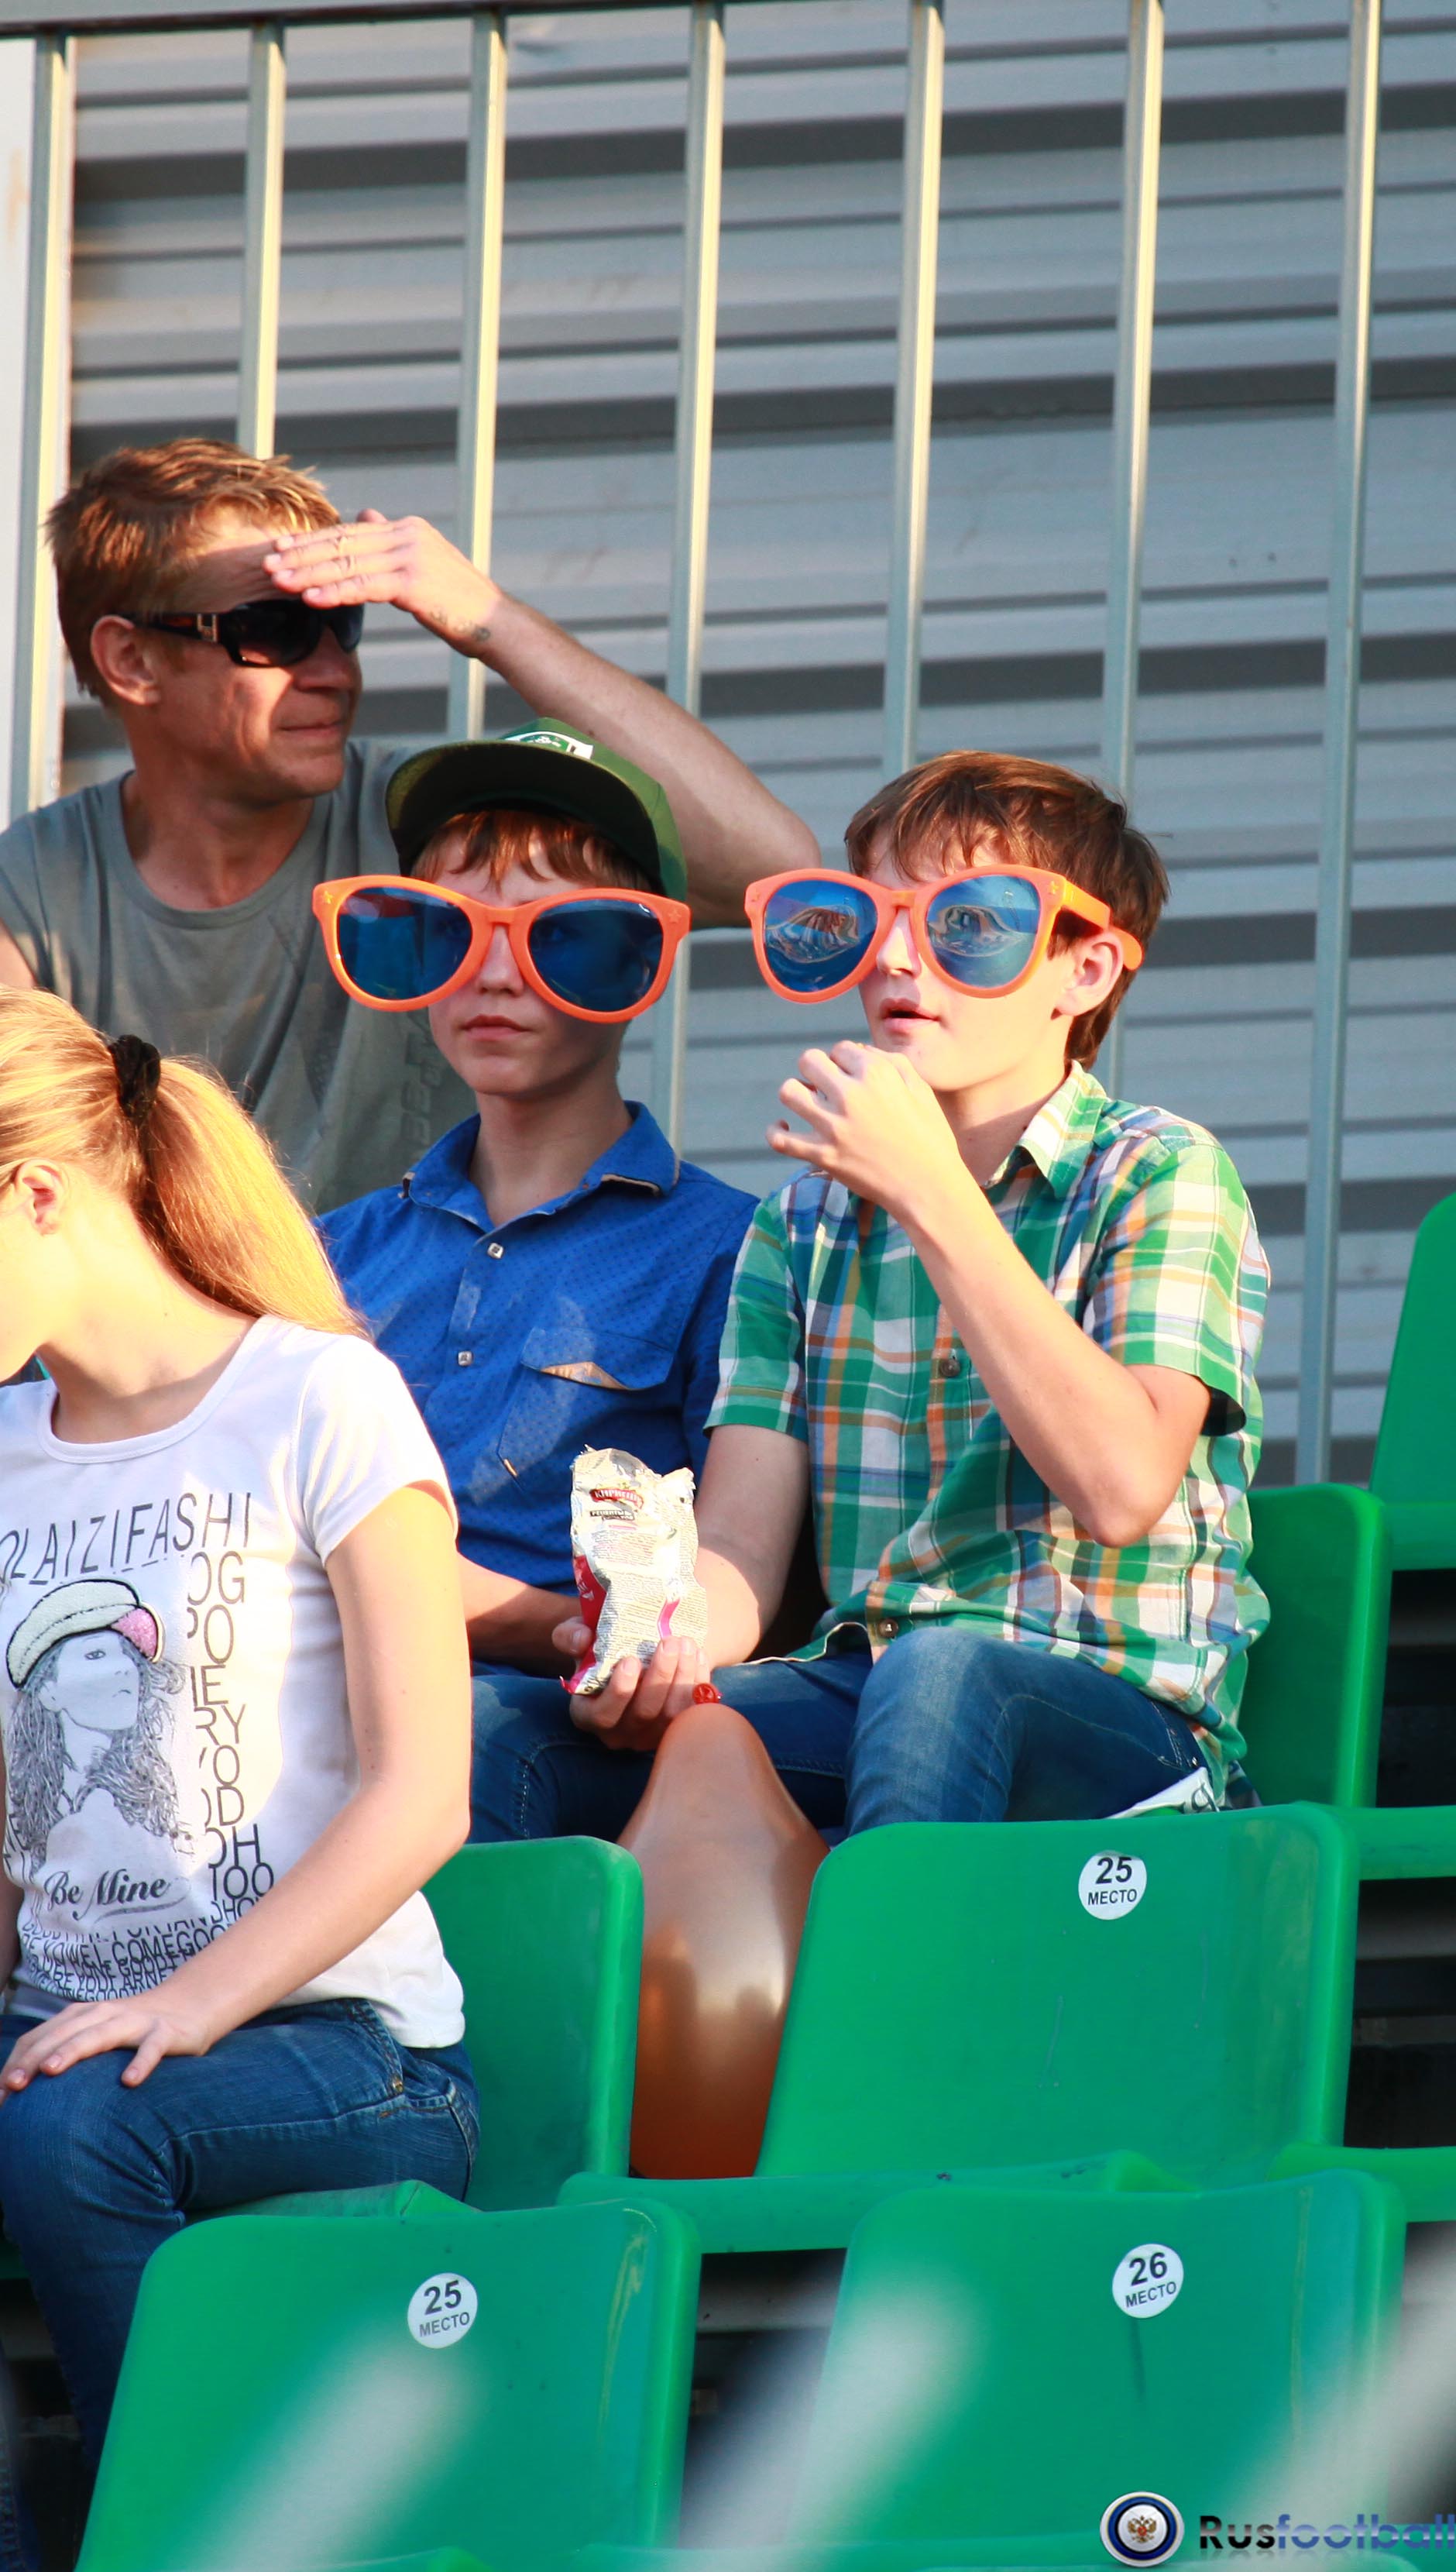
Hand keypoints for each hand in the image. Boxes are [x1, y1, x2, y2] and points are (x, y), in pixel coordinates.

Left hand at [0, 1994, 214, 2093]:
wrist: (189, 2005)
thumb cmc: (132, 2029)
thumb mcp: (95, 2035)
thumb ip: (66, 2052)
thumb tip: (24, 2089)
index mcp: (81, 2016)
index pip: (40, 2037)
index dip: (18, 2063)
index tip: (0, 2094)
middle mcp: (103, 2014)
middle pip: (63, 2034)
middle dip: (34, 2059)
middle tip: (13, 2086)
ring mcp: (135, 2022)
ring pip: (98, 2035)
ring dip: (72, 2051)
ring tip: (50, 2072)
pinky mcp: (165, 2032)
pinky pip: (151, 2048)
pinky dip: (140, 2063)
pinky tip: (129, 2082)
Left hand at [264, 510, 500, 657]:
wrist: (495, 623)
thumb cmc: (458, 603)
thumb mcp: (423, 565)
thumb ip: (390, 542)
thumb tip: (364, 515)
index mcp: (407, 529)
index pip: (350, 532)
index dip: (313, 542)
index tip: (281, 550)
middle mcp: (408, 534)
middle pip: (343, 542)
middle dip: (302, 555)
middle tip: (268, 564)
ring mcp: (411, 555)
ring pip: (348, 562)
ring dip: (309, 574)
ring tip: (279, 582)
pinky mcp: (414, 581)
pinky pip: (363, 585)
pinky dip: (334, 592)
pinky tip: (310, 598)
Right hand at [550, 1617, 706, 1754]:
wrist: (630, 1655)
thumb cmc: (599, 1648)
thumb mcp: (578, 1637)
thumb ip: (570, 1636)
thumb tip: (582, 1639)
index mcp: (588, 1715)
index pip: (602, 1715)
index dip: (619, 1691)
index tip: (631, 1660)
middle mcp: (618, 1733)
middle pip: (644, 1713)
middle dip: (660, 1676)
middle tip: (670, 1641)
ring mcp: (648, 1736)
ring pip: (671, 1714)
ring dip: (683, 1677)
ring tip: (686, 1644)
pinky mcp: (674, 1729)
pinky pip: (691, 1711)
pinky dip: (698, 1683)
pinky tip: (699, 1655)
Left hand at [770, 1041, 970, 1225]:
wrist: (928, 1187)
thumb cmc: (929, 1137)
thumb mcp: (920, 1089)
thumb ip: (892, 1062)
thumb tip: (860, 1050)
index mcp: (876, 1074)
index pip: (840, 1049)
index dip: (845, 1061)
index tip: (852, 1077)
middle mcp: (850, 1095)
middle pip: (808, 1060)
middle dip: (815, 1069)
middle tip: (826, 1086)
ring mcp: (832, 1126)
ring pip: (788, 1092)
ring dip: (796, 1093)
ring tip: (809, 1104)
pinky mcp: (822, 1156)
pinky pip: (779, 1138)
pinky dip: (776, 1130)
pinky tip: (786, 1127)